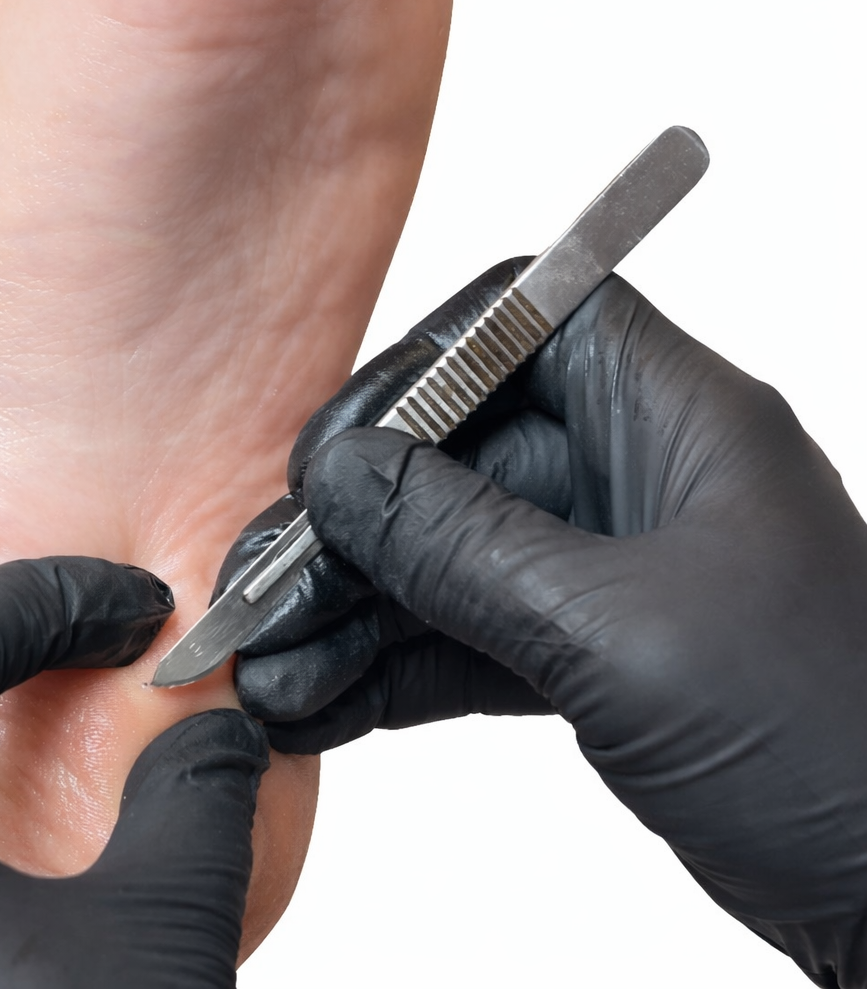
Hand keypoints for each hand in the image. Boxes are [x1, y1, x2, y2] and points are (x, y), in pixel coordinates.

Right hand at [296, 275, 866, 986]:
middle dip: (350, 531)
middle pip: (457, 461)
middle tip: (261, 592)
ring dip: (352, 615)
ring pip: (448, 562)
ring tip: (269, 672)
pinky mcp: (595, 661)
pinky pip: (467, 641)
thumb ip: (465, 547)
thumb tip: (344, 479)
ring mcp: (613, 575)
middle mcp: (639, 482)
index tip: (329, 456)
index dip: (417, 374)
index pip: (526, 328)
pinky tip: (320, 706)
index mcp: (678, 424)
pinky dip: (390, 673)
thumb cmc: (832, 743)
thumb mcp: (618, 634)